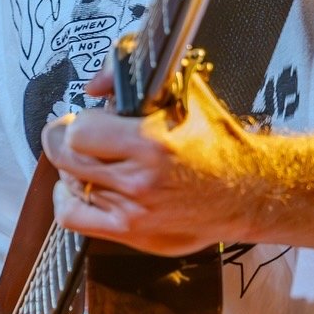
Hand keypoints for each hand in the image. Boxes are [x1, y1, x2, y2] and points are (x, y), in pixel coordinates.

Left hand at [41, 66, 261, 256]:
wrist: (249, 191)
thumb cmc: (217, 142)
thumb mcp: (183, 94)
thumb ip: (131, 79)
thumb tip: (93, 85)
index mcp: (152, 144)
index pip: (80, 132)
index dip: (80, 120)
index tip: (89, 117)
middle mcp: (139, 182)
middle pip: (66, 158)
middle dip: (64, 139)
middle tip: (75, 133)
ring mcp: (134, 214)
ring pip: (69, 185)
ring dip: (72, 167)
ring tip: (89, 159)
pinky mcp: (134, 234)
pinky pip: (73, 218)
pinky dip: (68, 199)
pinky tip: (81, 187)